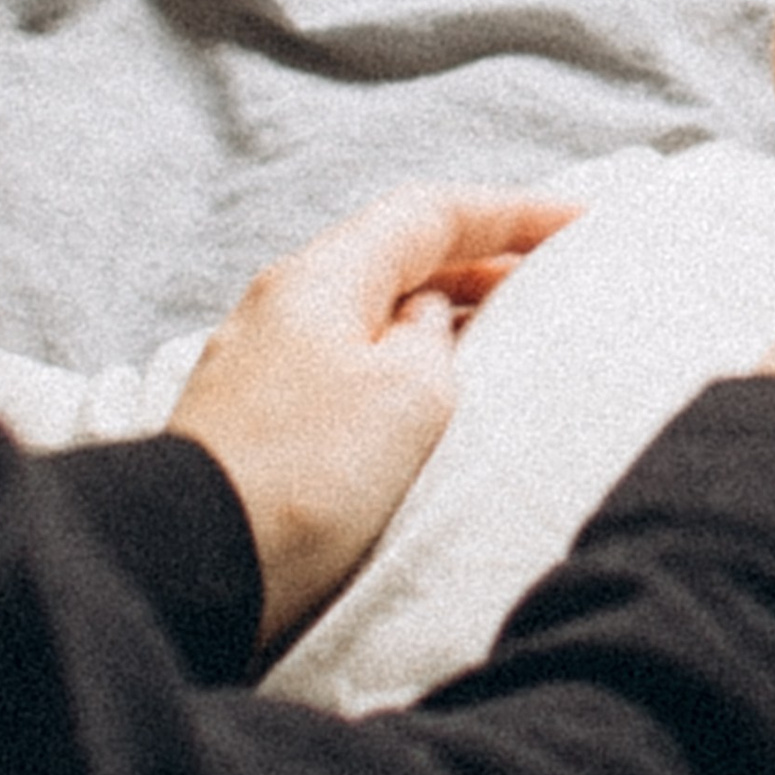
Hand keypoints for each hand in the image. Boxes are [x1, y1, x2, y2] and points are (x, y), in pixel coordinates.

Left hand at [169, 184, 577, 648]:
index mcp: (322, 278)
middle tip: (552, 280)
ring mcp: (264, 362)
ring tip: (505, 342)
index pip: (429, 214)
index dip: (510, 213)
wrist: (195, 562)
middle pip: (395, 257)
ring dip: (441, 318)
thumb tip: (426, 321)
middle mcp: (284, 305)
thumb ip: (435, 338)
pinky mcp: (257, 421)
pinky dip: (401, 365)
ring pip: (370, 314)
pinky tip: (430, 404)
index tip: (578, 224)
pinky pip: (346, 366)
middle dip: (478, 263)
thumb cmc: (306, 477)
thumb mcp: (409, 395)